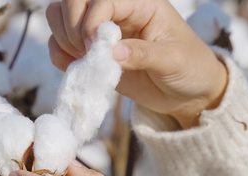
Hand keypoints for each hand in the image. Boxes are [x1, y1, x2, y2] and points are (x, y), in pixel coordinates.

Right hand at [46, 0, 227, 127]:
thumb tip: (110, 53)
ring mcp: (99, 31)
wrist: (186, 94)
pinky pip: (58, 44)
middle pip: (73, 1)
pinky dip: (59, 55)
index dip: (91, 21)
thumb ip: (142, 54)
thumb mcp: (173, 61)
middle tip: (87, 53)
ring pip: (59, 16)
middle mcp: (115, 12)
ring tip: (85, 60)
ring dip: (63, 39)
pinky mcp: (88, 52)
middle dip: (72, 27)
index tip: (95, 48)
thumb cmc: (189, 69)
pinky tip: (77, 67)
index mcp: (139, 4)